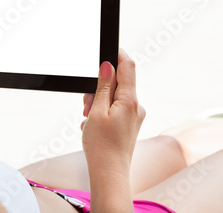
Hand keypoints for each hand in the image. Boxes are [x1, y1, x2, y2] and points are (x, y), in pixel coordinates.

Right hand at [82, 49, 144, 168]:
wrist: (109, 173)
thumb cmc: (102, 146)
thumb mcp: (97, 111)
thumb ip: (103, 87)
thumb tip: (108, 66)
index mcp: (129, 100)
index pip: (128, 66)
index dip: (118, 54)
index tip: (108, 48)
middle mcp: (136, 106)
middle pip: (117, 83)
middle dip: (99, 88)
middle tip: (87, 104)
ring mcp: (134, 116)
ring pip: (113, 97)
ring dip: (98, 103)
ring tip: (88, 120)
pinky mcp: (129, 124)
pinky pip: (114, 110)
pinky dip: (102, 113)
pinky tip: (93, 127)